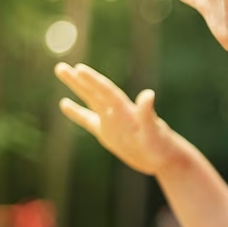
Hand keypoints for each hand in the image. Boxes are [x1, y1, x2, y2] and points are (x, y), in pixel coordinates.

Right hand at [55, 62, 182, 175]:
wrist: (167, 159)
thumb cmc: (163, 147)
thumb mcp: (154, 133)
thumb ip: (148, 114)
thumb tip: (148, 93)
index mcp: (126, 111)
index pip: (107, 92)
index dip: (93, 81)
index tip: (79, 69)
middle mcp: (117, 113)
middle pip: (95, 92)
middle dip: (79, 80)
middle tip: (61, 67)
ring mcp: (111, 122)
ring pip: (90, 100)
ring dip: (76, 87)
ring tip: (62, 70)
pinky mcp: (108, 134)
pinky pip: (88, 120)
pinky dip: (77, 112)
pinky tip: (64, 104)